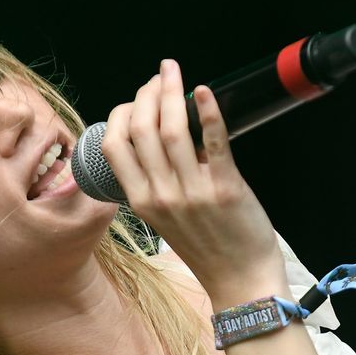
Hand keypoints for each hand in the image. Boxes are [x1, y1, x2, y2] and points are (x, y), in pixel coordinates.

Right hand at [101, 59, 284, 297]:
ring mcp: (192, 192)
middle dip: (147, 93)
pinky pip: (213, 141)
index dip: (123, 113)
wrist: (241, 280)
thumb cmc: (207, 248)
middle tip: (161, 76)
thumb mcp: (165, 219)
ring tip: (175, 74)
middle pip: (142, 129)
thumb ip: (157, 183)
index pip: (115, 145)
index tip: (138, 97)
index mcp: (142, 201)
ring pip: (172, 130)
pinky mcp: (225, 188)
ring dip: (172, 93)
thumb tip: (164, 137)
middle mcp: (162, 195)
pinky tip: (203, 92)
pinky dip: (207, 112)